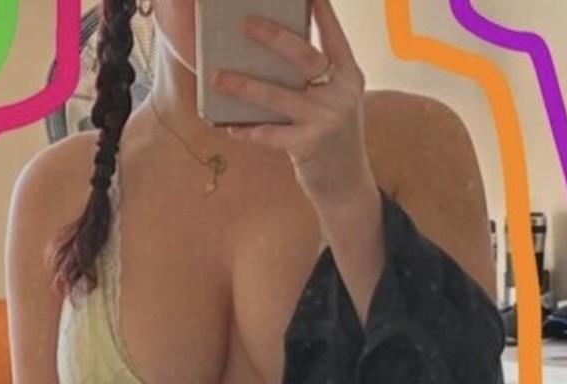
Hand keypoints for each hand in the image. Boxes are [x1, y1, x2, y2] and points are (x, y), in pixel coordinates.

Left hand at [215, 0, 372, 206]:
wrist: (346, 184)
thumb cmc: (333, 135)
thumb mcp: (336, 100)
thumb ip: (319, 75)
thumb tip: (276, 48)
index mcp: (348, 75)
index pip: (333, 34)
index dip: (321, 10)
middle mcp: (340, 94)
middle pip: (304, 56)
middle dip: (274, 36)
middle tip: (245, 23)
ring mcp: (325, 121)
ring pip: (278, 96)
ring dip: (244, 85)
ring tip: (218, 77)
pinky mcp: (309, 147)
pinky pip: (270, 134)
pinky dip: (248, 130)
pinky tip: (229, 126)